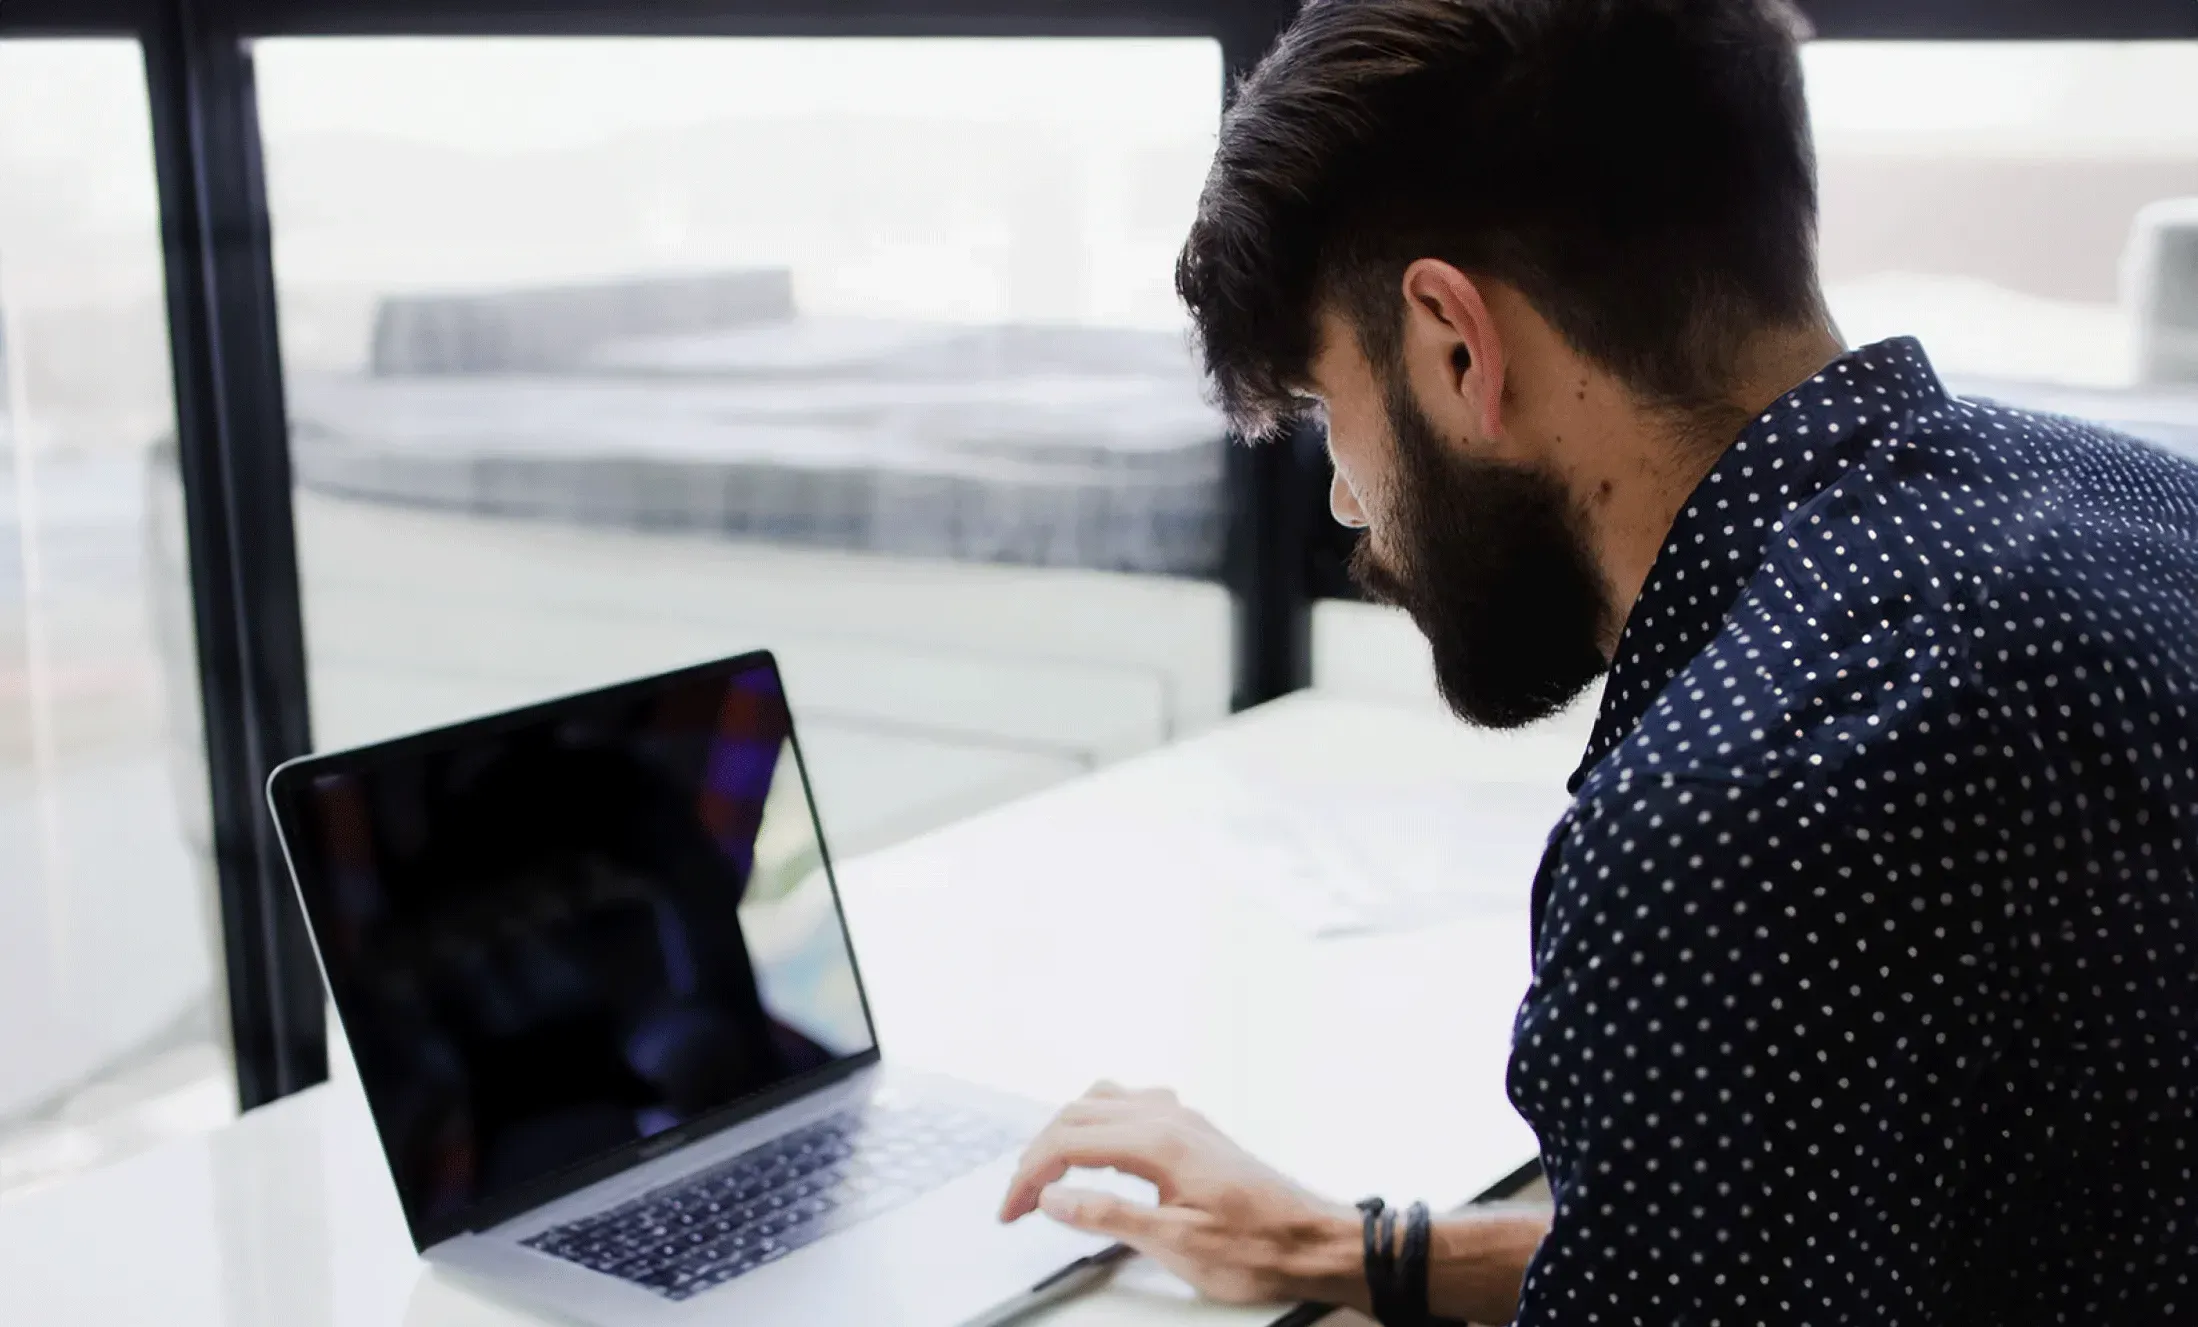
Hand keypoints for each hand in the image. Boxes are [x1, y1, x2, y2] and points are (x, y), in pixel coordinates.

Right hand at [997, 1082, 1366, 1308]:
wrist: (1314, 1241)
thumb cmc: (1257, 1248)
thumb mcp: (1175, 1244)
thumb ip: (1108, 1216)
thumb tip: (1054, 1198)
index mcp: (1159, 1141)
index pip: (1069, 1143)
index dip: (1029, 1176)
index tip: (1011, 1209)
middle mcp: (1169, 1118)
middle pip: (1078, 1115)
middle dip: (1038, 1155)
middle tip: (1020, 1200)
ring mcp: (1184, 1120)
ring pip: (1103, 1102)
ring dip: (1066, 1131)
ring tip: (1048, 1172)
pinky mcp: (1195, 1132)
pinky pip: (1132, 1105)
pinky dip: (1099, 1121)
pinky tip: (1100, 1148)